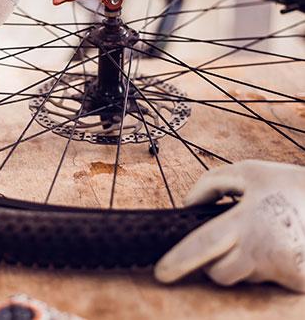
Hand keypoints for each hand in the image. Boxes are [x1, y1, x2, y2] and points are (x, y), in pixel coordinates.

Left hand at [155, 160, 304, 291]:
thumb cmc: (287, 184)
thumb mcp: (247, 171)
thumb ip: (210, 184)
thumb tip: (187, 206)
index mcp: (247, 220)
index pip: (204, 244)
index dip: (179, 260)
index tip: (161, 273)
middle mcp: (264, 248)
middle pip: (219, 272)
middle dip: (214, 261)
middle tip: (230, 238)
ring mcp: (282, 267)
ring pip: (242, 277)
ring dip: (242, 262)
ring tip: (260, 235)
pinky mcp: (297, 280)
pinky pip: (265, 281)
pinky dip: (264, 267)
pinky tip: (276, 246)